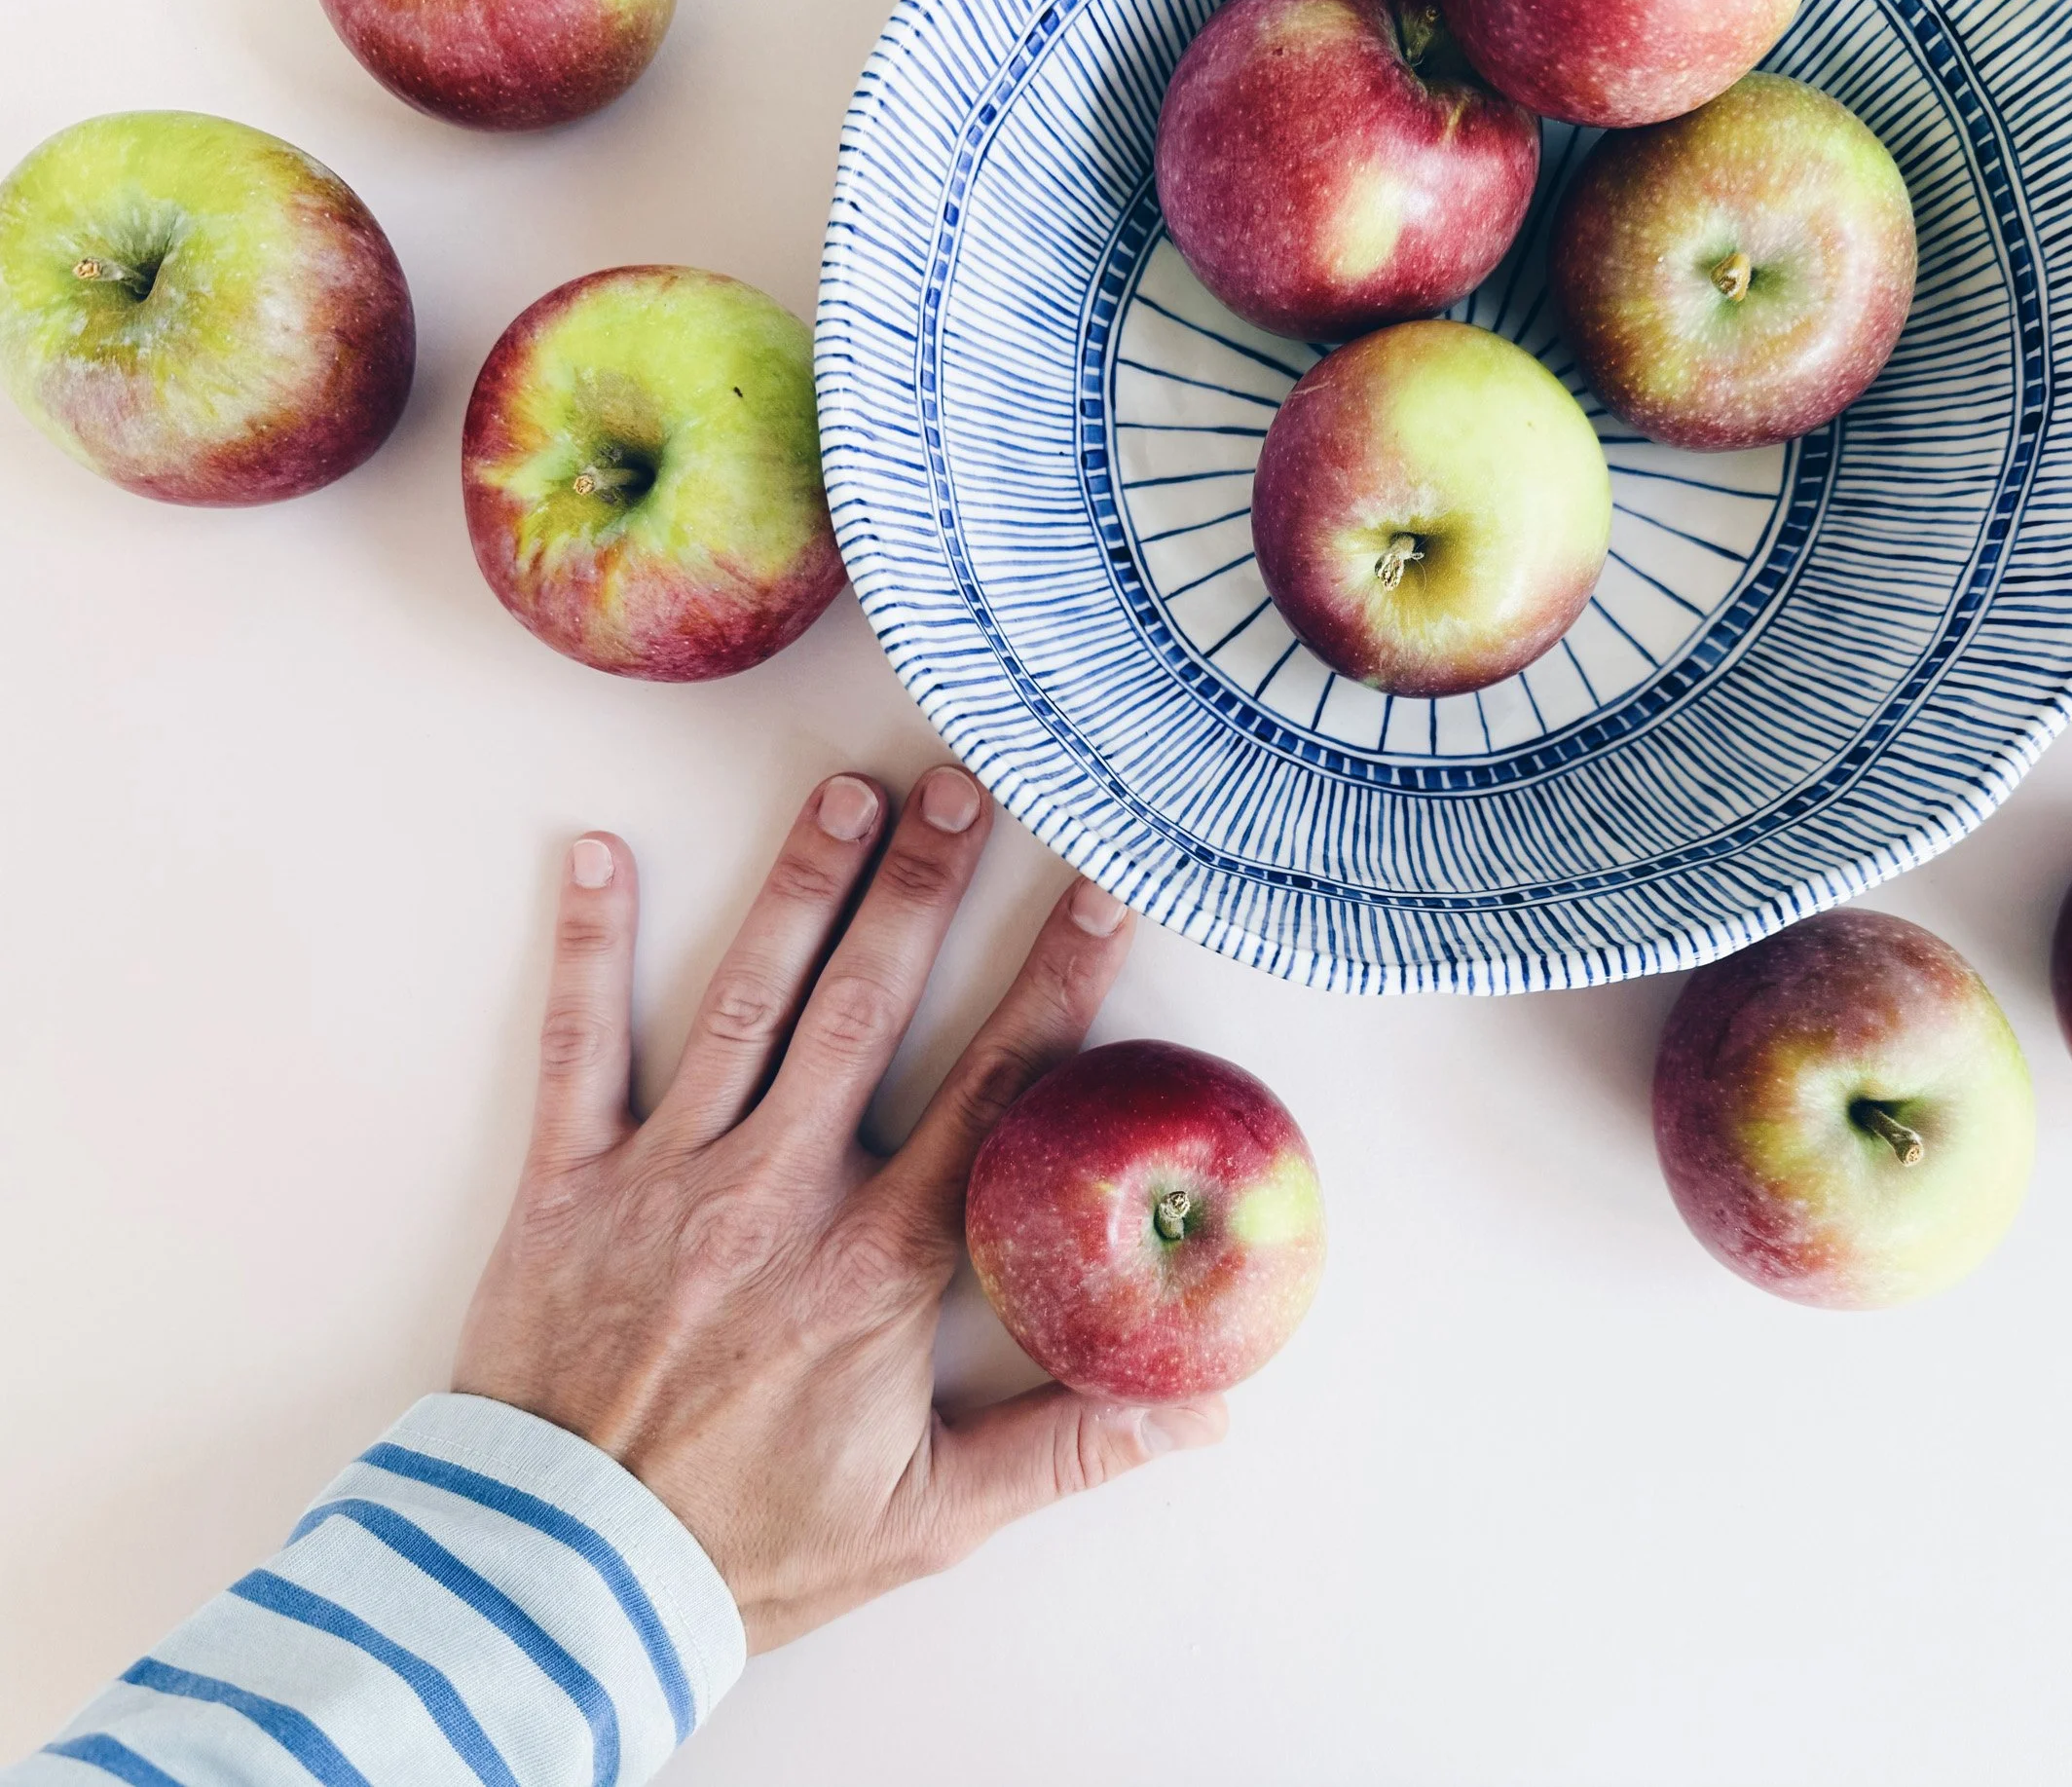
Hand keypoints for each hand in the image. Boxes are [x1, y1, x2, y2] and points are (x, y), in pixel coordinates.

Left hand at [452, 766, 1227, 1652]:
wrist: (566, 1586)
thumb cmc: (751, 1549)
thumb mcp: (934, 1517)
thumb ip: (1073, 1449)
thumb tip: (1205, 1409)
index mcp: (879, 1264)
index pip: (995, 1092)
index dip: (1057, 983)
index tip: (1098, 892)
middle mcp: (780, 1193)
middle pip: (868, 1008)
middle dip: (927, 888)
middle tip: (966, 786)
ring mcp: (669, 1177)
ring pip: (747, 1002)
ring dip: (800, 886)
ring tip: (846, 793)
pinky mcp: (568, 1186)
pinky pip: (578, 1048)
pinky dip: (586, 948)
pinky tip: (596, 854)